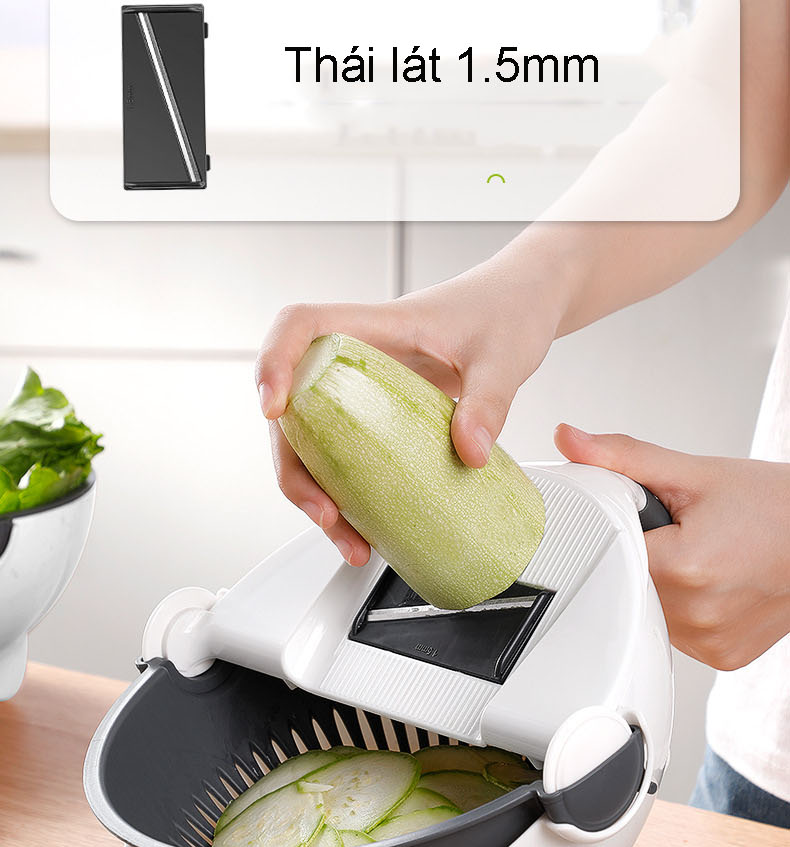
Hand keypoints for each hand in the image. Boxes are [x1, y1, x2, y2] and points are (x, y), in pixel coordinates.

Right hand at [255, 255, 564, 563]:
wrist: (522, 306)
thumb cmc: (504, 311)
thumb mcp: (504, 357)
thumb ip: (488, 402)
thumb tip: (470, 452)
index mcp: (376, 325)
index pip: (300, 327)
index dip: (274, 362)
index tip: (274, 406)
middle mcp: (358, 358)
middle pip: (294, 405)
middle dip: (293, 464)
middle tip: (323, 510)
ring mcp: (364, 390)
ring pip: (315, 442)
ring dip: (319, 493)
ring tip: (349, 541)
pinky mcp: (380, 418)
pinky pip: (348, 457)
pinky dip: (351, 497)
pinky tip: (368, 531)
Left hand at [555, 425, 789, 669]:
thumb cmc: (776, 506)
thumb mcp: (697, 475)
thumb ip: (625, 459)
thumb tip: (570, 440)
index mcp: (685, 568)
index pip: (612, 551)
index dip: (622, 532)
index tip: (646, 521)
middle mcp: (697, 614)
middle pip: (630, 584)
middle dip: (646, 557)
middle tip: (687, 536)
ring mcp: (711, 642)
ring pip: (652, 612)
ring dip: (664, 587)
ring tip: (707, 558)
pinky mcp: (722, 657)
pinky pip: (680, 633)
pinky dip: (687, 610)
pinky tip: (715, 585)